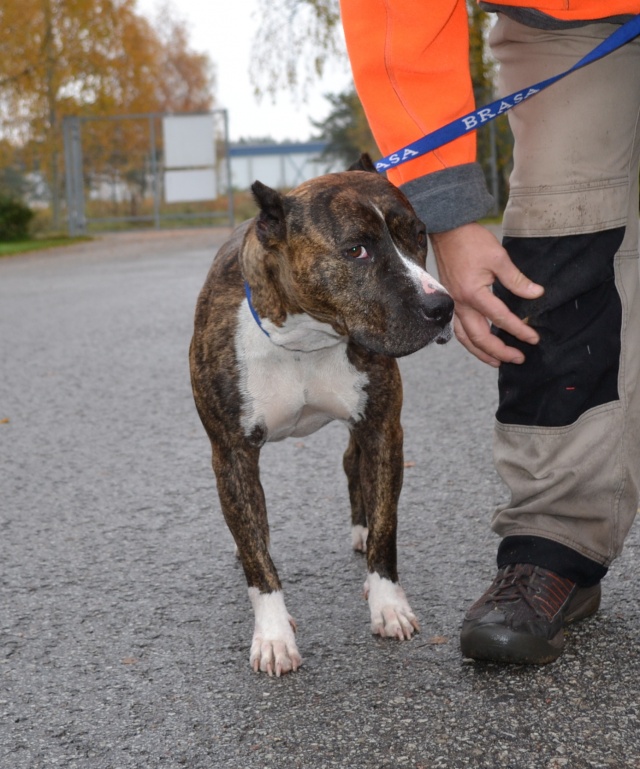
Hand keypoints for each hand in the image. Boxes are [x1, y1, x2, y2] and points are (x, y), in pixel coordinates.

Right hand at [430, 223, 543, 366]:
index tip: (533, 338)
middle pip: (480, 337)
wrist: (447, 230)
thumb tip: (536, 294)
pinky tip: (477, 344)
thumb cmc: (471, 241)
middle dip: (500, 351)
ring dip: (481, 352)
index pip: (501, 319)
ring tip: (496, 362)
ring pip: (465, 338)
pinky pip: (457, 328)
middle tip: (518, 358)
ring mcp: (453, 304)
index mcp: (474, 294)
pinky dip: (468, 340)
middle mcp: (461, 304)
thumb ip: (517, 280)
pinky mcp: (450, 302)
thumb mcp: (499, 258)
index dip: (519, 330)